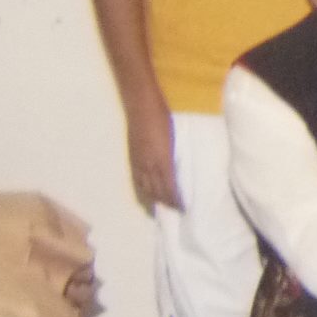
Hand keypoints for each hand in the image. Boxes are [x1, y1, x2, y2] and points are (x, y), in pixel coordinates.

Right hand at [125, 94, 181, 210]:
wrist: (142, 105)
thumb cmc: (164, 118)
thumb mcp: (177, 137)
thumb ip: (178, 156)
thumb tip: (183, 169)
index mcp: (163, 160)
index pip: (169, 187)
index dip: (176, 199)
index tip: (184, 208)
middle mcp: (149, 164)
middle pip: (157, 190)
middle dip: (167, 202)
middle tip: (177, 211)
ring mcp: (139, 161)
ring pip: (146, 187)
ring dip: (155, 199)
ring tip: (163, 206)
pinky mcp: (132, 157)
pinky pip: (137, 179)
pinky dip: (143, 189)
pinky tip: (147, 192)